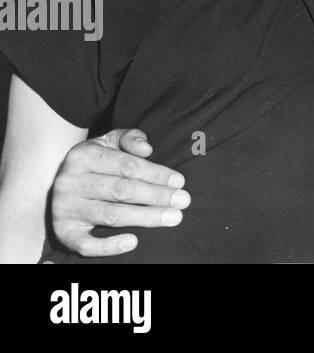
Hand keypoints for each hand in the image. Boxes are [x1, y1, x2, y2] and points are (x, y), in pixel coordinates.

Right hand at [51, 129, 188, 257]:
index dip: (156, 174)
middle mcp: (70, 182)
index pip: (127, 166)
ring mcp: (64, 208)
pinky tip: (133, 241)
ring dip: (144, 217)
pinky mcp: (62, 231)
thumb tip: (147, 149)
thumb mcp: (109, 141)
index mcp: (83, 155)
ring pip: (110, 215)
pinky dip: (109, 246)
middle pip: (121, 190)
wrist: (59, 180)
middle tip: (183, 201)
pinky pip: (85, 244)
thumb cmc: (96, 160)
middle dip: (156, 196)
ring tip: (172, 217)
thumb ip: (130, 138)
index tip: (180, 182)